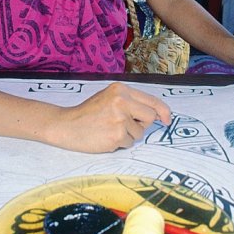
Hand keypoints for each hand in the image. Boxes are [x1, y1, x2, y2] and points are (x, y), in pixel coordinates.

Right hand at [50, 82, 170, 152]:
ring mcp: (119, 119)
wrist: (66, 125)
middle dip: (142, 124)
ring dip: (128, 135)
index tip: (167, 119)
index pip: (151, 100)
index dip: (163, 111)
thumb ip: (130, 102)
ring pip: (139, 133)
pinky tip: (106, 136)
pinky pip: (129, 143)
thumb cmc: (88, 113)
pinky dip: (120, 143)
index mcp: (120, 90)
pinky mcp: (116, 135)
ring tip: (109, 129)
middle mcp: (121, 101)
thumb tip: (156, 115)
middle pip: (150, 117)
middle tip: (124, 124)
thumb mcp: (109, 98)